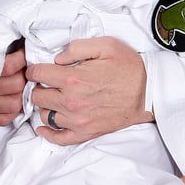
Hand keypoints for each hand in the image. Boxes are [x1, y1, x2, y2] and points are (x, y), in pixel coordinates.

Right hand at [0, 45, 23, 124]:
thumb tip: (5, 38)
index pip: (9, 66)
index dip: (20, 58)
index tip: (21, 51)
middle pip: (16, 85)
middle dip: (22, 74)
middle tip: (21, 65)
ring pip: (14, 103)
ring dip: (20, 93)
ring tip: (18, 81)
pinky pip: (3, 119)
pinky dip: (11, 112)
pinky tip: (11, 100)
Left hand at [28, 37, 146, 144]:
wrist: (149, 93)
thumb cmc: (129, 68)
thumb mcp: (105, 45)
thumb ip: (76, 47)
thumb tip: (57, 58)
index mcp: (73, 78)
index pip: (38, 74)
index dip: (35, 69)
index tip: (38, 69)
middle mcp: (72, 101)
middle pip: (38, 95)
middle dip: (39, 86)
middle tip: (46, 82)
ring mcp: (78, 120)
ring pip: (45, 115)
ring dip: (45, 106)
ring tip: (52, 98)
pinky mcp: (86, 132)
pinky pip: (58, 138)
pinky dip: (48, 133)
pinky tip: (44, 127)